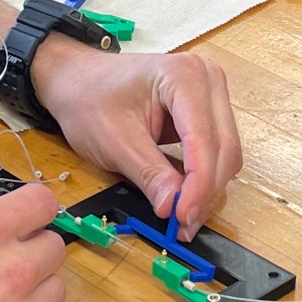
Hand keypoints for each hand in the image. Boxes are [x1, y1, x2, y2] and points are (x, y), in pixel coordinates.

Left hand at [31, 39, 242, 234]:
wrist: (77, 81)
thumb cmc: (89, 98)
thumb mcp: (114, 141)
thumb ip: (149, 173)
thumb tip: (172, 206)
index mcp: (184, 76)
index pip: (204, 138)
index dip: (198, 183)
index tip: (182, 215)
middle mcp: (206, 80)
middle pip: (223, 147)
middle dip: (204, 191)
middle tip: (183, 225)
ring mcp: (210, 95)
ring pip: (224, 153)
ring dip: (206, 189)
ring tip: (181, 217)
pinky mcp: (205, 114)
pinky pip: (215, 152)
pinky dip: (202, 179)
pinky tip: (184, 199)